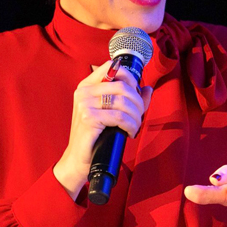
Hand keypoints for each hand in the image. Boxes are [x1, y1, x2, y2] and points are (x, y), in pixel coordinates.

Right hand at [53, 60, 152, 199]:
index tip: (136, 94)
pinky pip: (120, 117)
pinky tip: (130, 132)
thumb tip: (148, 89)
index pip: (112, 67)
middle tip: (139, 116)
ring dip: (136, 116)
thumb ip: (129, 100)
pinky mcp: (89, 119)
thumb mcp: (111, 113)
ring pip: (123, 102)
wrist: (79, 159)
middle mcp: (84, 92)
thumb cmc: (96, 136)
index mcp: (87, 86)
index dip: (130, 78)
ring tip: (135, 127)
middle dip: (138, 102)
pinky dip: (131, 125)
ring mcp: (84, 104)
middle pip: (123, 86)